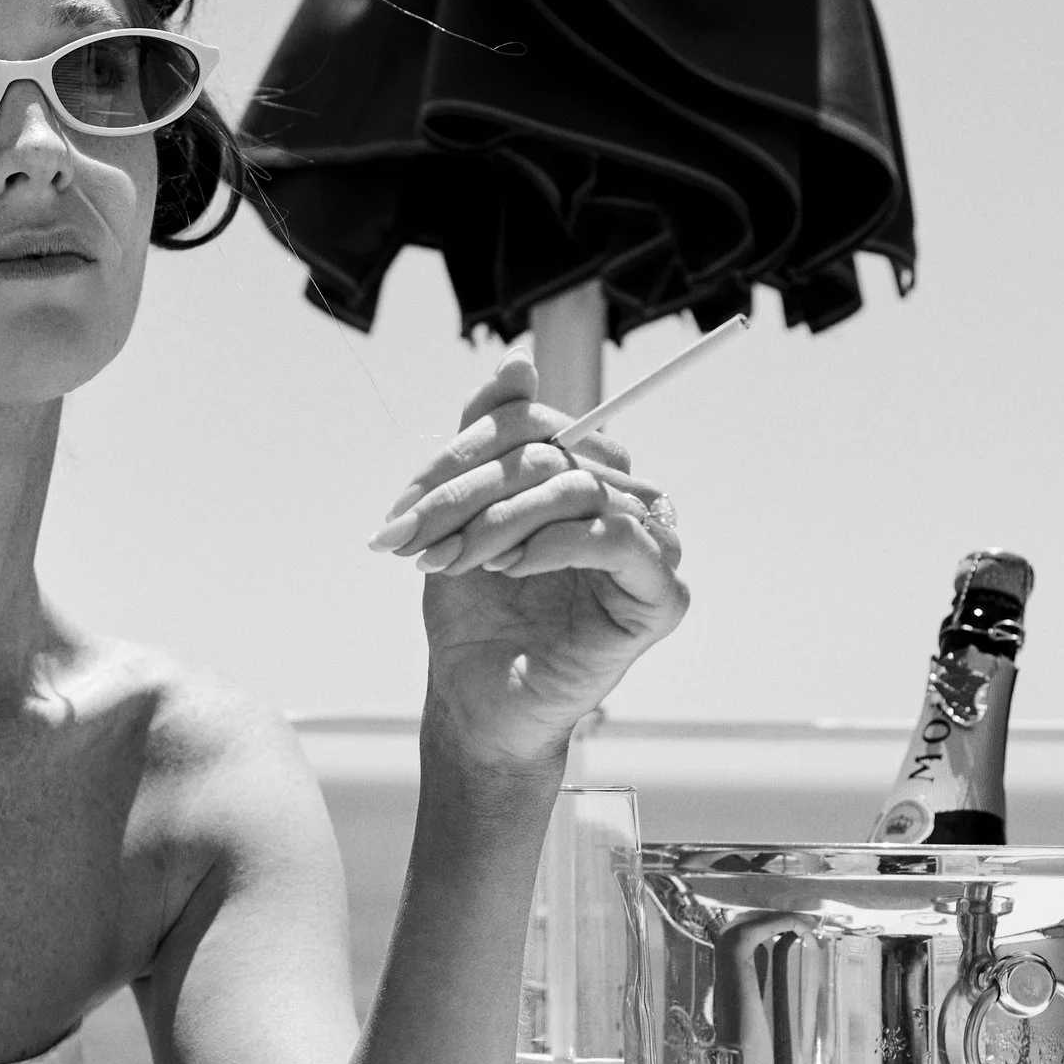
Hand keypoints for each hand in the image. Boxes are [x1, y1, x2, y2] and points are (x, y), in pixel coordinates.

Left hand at [369, 351, 688, 771]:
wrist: (475, 702)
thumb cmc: (472, 614)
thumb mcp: (463, 517)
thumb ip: (487, 439)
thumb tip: (518, 361)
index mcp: (588, 476)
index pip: (535, 424)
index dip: (463, 453)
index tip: (402, 506)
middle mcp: (629, 503)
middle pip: (554, 452)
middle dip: (468, 492)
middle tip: (411, 537)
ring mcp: (653, 549)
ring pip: (579, 489)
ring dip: (500, 521)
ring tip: (451, 562)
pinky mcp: (660, 598)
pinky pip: (617, 537)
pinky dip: (554, 544)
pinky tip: (509, 569)